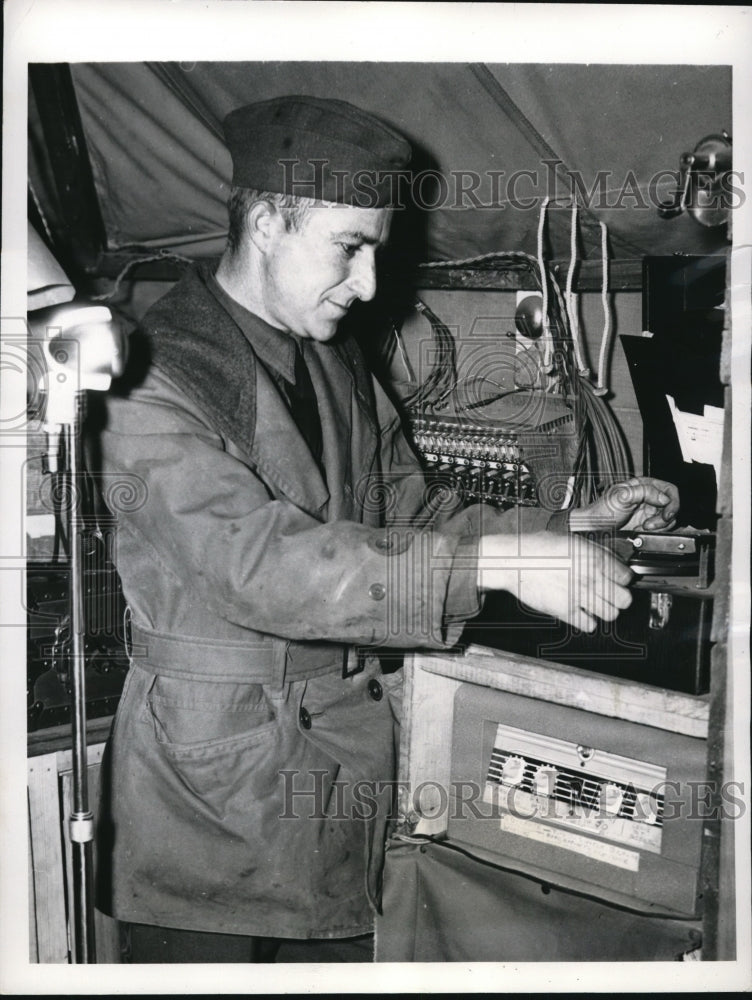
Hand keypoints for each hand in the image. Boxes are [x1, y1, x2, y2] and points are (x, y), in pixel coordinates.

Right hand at [478, 531, 632, 632]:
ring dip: (605, 610)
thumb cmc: (538, 548)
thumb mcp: (571, 540)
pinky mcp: (566, 611)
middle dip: (619, 597)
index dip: (622, 578)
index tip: (616, 579)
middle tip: (610, 594)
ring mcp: (579, 596)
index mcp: (594, 558)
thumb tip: (613, 560)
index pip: (627, 576)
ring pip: (611, 614)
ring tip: (594, 604)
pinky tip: (581, 613)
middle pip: (625, 599)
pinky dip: (588, 622)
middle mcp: (590, 578)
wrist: (514, 561)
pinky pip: (590, 625)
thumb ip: (595, 552)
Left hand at [570, 477, 679, 533]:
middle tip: (650, 524)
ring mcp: (649, 511)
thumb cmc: (602, 511)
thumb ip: (644, 492)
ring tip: (642, 527)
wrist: (594, 529)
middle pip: (671, 506)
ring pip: (668, 519)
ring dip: (658, 526)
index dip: (671, 502)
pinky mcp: (647, 524)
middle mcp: (648, 497)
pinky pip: (661, 528)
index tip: (666, 514)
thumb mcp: (622, 496)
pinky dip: (654, 532)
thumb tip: (664, 498)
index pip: (669, 490)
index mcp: (643, 485)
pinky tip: (640, 531)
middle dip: (663, 518)